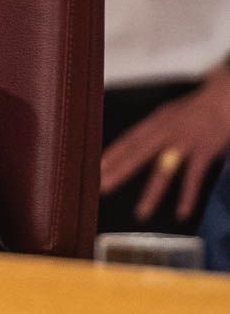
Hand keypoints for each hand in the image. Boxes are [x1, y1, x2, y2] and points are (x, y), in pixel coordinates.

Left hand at [100, 65, 229, 220]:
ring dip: (151, 194)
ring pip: (163, 171)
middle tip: (103, 188)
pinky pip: (194, 177)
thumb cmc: (196, 110)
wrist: (224, 99)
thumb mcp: (168, 114)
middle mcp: (166, 131)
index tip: (96, 168)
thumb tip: (131, 145)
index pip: (128, 139)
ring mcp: (184, 143)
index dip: (112, 154)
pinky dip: (187, 196)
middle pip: (138, 154)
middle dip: (119, 172)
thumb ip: (152, 130)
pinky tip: (181, 212)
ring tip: (141, 214)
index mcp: (155, 121)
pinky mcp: (204, 152)